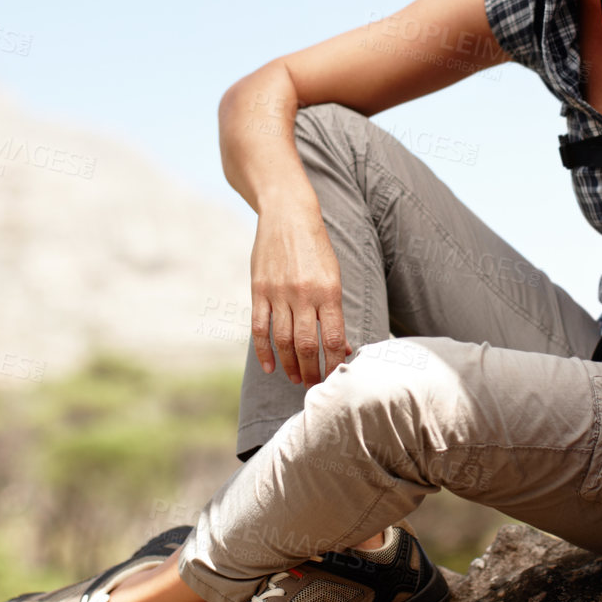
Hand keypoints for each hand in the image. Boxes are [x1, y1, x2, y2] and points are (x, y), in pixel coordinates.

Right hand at [249, 199, 349, 385]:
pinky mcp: (259, 290)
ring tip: (295, 379)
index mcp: (329, 291)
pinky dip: (263, 351)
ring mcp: (279, 293)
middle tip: (313, 385)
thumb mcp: (334, 275)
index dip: (333, 364)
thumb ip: (334, 311)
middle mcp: (304, 294)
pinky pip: (260, 328)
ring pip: (283, 341)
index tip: (334, 378)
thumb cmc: (316, 248)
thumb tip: (341, 347)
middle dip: (312, 371)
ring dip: (290, 365)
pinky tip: (269, 367)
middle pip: (307, 345)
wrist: (288, 215)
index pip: (333, 339)